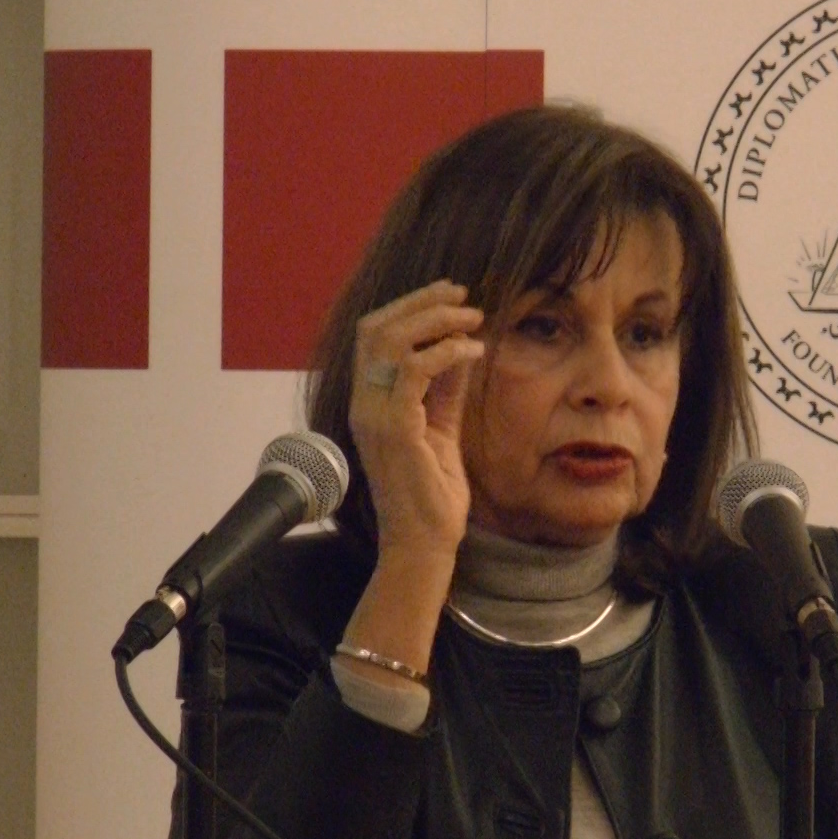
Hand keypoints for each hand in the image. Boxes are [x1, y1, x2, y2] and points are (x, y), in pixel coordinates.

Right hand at [348, 280, 486, 558]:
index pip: (372, 335)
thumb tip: (460, 345)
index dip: (408, 306)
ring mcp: (374, 416)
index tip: (450, 296)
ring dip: (436, 320)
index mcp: (368, 402)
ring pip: (391, 341)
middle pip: (375, 327)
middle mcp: (363, 404)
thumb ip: (445, 388)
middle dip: (421, 301)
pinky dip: (446, 352)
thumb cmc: (431, 494)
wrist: (424, 544)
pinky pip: (413, 371)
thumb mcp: (442, 427)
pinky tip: (473, 351)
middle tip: (463, 294)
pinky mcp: (395, 429)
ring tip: (474, 318)